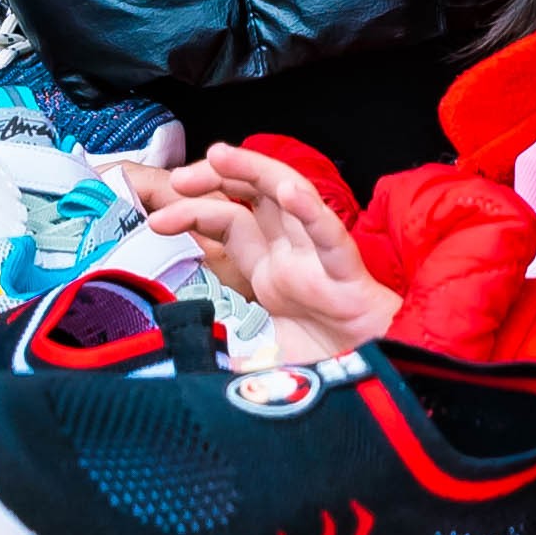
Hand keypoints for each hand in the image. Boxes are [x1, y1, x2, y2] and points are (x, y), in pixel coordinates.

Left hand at [133, 143, 394, 351]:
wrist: (378, 378)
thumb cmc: (329, 359)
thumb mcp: (260, 354)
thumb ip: (229, 350)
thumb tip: (194, 354)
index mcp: (268, 268)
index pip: (227, 223)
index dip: (193, 213)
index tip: (157, 218)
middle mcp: (290, 252)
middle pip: (251, 196)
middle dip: (213, 178)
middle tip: (177, 180)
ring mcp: (317, 258)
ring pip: (288, 195)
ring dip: (253, 170)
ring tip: (218, 156)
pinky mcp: (346, 272)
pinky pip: (330, 236)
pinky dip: (310, 211)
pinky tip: (289, 192)